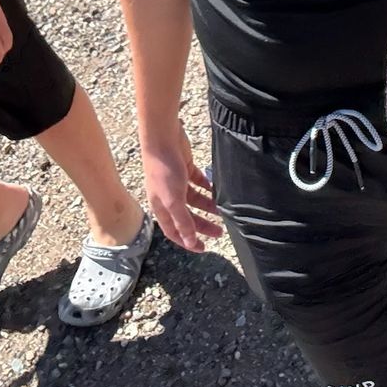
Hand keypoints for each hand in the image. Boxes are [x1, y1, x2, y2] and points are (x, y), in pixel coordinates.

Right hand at [140, 117, 221, 251]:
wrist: (163, 138)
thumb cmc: (163, 169)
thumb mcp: (173, 199)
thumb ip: (182, 221)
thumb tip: (190, 242)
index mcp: (162, 207)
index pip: (174, 231)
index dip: (187, 242)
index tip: (203, 248)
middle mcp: (168, 197)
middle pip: (187, 217)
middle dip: (203, 226)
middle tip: (220, 231)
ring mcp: (177, 182)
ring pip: (195, 200)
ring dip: (208, 206)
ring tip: (224, 211)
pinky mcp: (185, 168)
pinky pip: (199, 182)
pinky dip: (208, 187)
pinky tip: (217, 190)